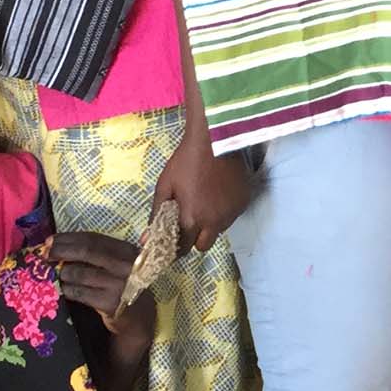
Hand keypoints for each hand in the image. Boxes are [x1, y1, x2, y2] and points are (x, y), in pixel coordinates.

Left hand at [52, 232, 156, 350]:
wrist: (138, 318)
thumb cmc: (122, 286)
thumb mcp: (117, 265)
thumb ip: (97, 254)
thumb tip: (59, 245)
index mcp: (127, 250)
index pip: (93, 238)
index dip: (69, 238)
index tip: (50, 240)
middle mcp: (125, 265)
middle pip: (87, 251)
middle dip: (62, 250)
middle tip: (45, 253)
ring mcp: (119, 285)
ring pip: (80, 273)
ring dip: (63, 272)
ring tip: (57, 274)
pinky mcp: (110, 303)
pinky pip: (80, 293)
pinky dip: (68, 289)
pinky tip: (64, 289)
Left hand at [150, 122, 253, 252]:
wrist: (215, 140)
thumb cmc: (186, 161)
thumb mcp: (165, 185)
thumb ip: (157, 214)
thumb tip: (146, 239)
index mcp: (192, 219)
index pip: (183, 249)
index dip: (176, 247)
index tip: (173, 239)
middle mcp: (214, 223)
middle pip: (203, 246)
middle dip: (194, 238)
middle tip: (189, 220)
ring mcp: (232, 213)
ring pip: (219, 231)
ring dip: (210, 224)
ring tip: (205, 200)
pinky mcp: (244, 203)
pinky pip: (231, 216)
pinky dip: (224, 210)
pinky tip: (219, 192)